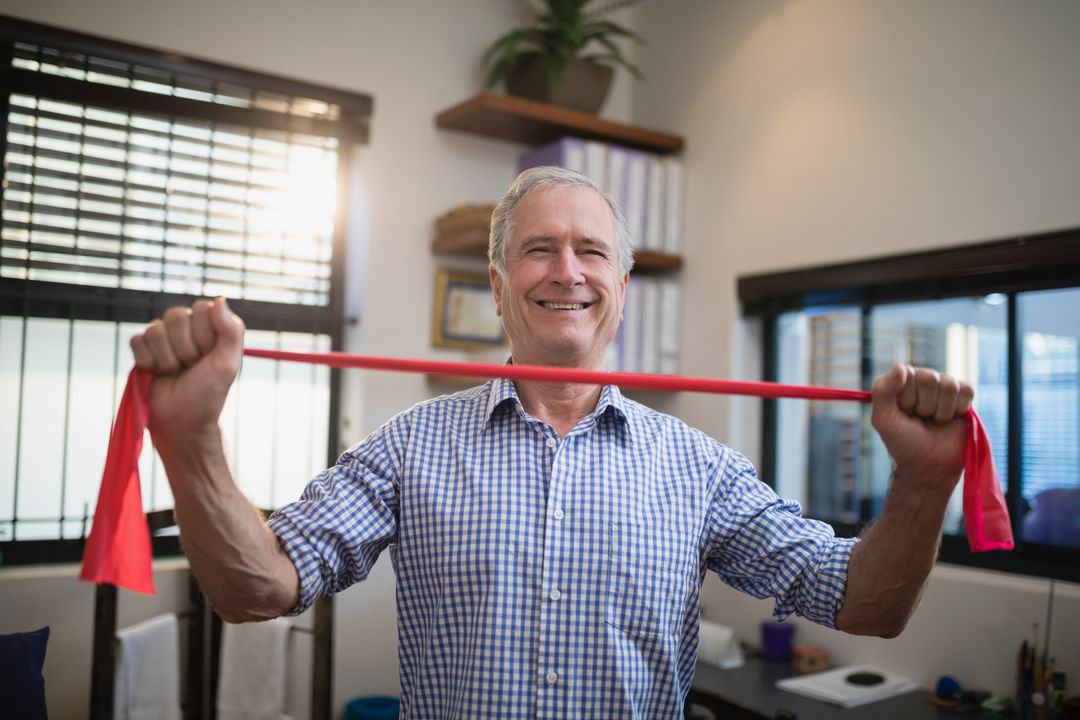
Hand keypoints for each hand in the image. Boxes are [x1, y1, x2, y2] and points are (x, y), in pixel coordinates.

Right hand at [130, 297, 243, 436]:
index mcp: (209, 328)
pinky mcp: (142, 350)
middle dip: (185, 348)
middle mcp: (186, 328)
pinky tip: (157, 373)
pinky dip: (148, 362)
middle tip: (191, 366)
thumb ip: (230, 330)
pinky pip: (137, 341)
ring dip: (167, 358)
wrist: (182, 420)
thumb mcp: (228, 363)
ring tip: (176, 372)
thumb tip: (218, 298)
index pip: (201, 308)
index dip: (204, 334)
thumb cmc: (208, 393)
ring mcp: (162, 338)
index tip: (208, 356)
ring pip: (155, 329)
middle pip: (176, 315)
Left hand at [870, 363, 973, 489]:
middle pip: (929, 377)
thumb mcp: (884, 420)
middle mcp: (922, 380)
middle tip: (921, 419)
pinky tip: (950, 420)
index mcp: (901, 382)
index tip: (904, 414)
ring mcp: (943, 387)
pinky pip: (966, 391)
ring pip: (948, 385)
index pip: (907, 374)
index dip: (907, 398)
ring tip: (935, 421)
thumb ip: (883, 391)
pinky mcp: (964, 396)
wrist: (930, 465)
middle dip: (924, 405)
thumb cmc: (903, 443)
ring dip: (941, 410)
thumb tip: (901, 366)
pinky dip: (958, 410)